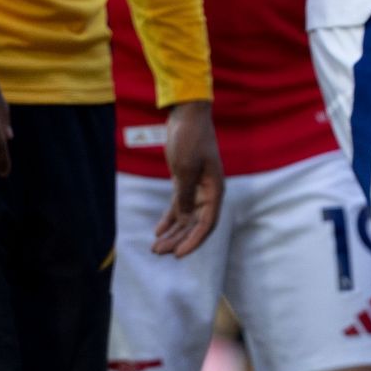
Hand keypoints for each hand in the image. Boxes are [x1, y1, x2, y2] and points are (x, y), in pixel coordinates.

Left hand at [155, 99, 223, 256]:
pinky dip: (169, 218)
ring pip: (186, 218)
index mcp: (215, 189)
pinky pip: (178, 206)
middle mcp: (208, 192)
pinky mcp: (185, 182)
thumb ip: (184, 195)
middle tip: (158, 252)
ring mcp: (197, 187)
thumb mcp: (185, 168)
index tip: (178, 255)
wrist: (187, 115)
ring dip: (173, 233)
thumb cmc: (190, 139)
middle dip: (178, 240)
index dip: (194, 241)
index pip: (207, 223)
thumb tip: (182, 217)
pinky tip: (158, 230)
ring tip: (155, 246)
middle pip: (195, 224)